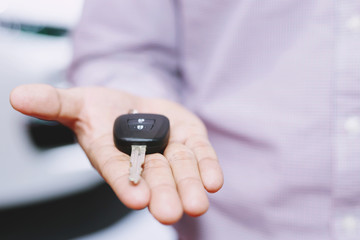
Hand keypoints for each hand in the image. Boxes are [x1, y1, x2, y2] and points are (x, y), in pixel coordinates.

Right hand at [10, 84, 222, 223]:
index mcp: (110, 152)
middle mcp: (140, 158)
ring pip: (180, 169)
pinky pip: (199, 154)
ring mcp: (167, 151)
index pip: (116, 169)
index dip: (124, 182)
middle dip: (162, 193)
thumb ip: (53, 103)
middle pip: (152, 176)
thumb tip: (18, 96)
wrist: (132, 105)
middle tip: (169, 213)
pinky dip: (207, 167)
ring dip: (189, 185)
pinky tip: (214, 182)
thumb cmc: (102, 109)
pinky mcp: (188, 140)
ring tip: (197, 204)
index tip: (136, 200)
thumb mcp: (76, 102)